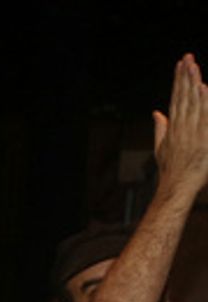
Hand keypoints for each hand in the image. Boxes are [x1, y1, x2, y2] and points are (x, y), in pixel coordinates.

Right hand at [152, 54, 207, 199]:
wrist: (177, 185)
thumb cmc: (171, 168)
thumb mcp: (161, 147)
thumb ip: (160, 127)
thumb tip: (156, 113)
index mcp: (172, 127)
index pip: (176, 98)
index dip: (178, 81)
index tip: (180, 65)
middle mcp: (181, 126)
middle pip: (183, 96)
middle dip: (185, 76)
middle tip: (187, 57)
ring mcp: (191, 131)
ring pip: (193, 102)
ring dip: (193, 83)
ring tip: (194, 66)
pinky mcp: (203, 138)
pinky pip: (204, 116)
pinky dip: (204, 102)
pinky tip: (203, 88)